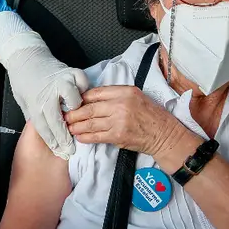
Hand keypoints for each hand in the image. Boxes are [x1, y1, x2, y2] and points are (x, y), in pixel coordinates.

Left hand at [2, 44, 88, 159]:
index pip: (45, 128)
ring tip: (76, 117)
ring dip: (76, 111)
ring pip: (75, 103)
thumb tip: (45, 131)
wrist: (26, 56)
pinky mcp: (71, 72)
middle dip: (66, 138)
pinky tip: (81, 96)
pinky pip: (83, 85)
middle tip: (71, 147)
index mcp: (35, 104)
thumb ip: (34, 116)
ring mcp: (62, 82)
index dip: (53, 142)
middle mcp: (49, 95)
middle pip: (60, 121)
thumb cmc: (23, 80)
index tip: (60, 150)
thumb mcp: (23, 101)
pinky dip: (84, 91)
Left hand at [65, 86, 185, 155]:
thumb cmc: (150, 115)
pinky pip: (96, 136)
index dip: (81, 98)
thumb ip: (116, 96)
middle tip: (65, 117)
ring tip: (69, 128)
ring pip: (90, 123)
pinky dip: (85, 137)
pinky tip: (79, 137)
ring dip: (77, 126)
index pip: (96, 93)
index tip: (73, 102)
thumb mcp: (136, 96)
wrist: (164, 134)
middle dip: (74, 114)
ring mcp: (119, 121)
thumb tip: (93, 99)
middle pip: (89, 108)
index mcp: (125, 91)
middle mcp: (121, 104)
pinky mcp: (118, 136)